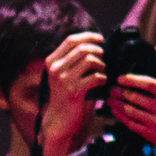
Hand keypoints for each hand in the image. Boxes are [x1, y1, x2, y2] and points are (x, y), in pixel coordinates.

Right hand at [37, 33, 105, 155]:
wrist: (60, 119)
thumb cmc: (66, 94)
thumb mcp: (63, 74)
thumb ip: (73, 59)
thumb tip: (95, 43)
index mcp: (52, 61)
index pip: (71, 40)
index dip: (88, 36)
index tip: (100, 38)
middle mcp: (55, 68)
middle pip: (82, 48)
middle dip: (98, 50)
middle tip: (104, 57)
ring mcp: (63, 80)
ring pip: (90, 60)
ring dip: (101, 64)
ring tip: (102, 71)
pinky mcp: (73, 91)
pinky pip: (95, 77)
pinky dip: (102, 78)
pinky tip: (102, 82)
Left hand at [106, 47, 155, 154]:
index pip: (148, 84)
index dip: (132, 80)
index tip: (119, 78)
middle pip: (136, 98)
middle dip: (120, 92)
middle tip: (110, 88)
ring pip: (131, 111)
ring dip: (117, 105)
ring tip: (109, 99)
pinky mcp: (151, 135)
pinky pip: (131, 124)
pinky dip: (120, 117)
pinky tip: (114, 111)